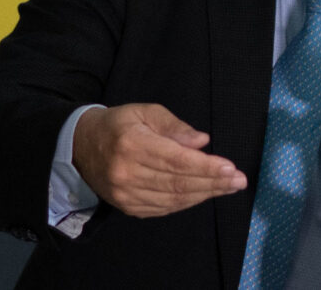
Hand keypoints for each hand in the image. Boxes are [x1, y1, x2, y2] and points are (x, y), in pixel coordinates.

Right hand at [72, 103, 246, 217]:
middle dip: (213, 183)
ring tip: (228, 187)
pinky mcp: (127, 207)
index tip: (231, 168)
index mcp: (132, 144)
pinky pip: (163, 208)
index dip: (206, 167)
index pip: (176, 160)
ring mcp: (125, 194)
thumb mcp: (146, 112)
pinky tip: (204, 194)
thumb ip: (175, 126)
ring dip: (204, 194)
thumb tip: (202, 142)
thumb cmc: (120, 124)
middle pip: (178, 183)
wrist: (81, 147)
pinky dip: (187, 202)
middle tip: (239, 181)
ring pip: (173, 199)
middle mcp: (127, 173)